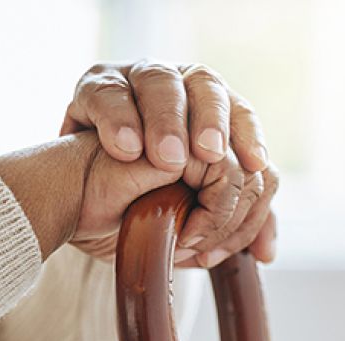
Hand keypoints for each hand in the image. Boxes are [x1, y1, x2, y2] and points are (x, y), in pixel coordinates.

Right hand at [62, 60, 277, 265]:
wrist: (78, 201)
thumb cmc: (135, 209)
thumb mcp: (186, 220)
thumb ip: (228, 223)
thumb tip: (265, 255)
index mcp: (209, 117)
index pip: (242, 117)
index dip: (251, 140)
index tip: (253, 167)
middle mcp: (180, 91)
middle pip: (210, 87)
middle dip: (217, 123)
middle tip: (213, 156)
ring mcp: (138, 82)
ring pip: (162, 81)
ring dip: (170, 120)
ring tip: (169, 159)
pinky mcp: (98, 86)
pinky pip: (109, 94)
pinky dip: (120, 120)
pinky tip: (127, 151)